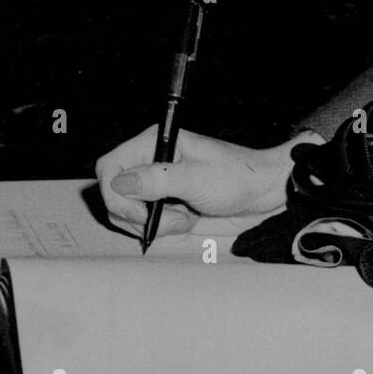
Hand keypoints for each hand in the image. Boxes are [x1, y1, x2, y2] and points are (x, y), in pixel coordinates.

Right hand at [95, 126, 323, 239]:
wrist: (263, 195)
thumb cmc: (238, 177)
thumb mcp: (198, 178)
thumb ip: (157, 179)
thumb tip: (120, 183)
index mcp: (155, 143)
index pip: (109, 166)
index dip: (115, 193)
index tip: (140, 211)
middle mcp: (150, 161)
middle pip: (113, 194)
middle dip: (136, 214)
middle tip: (170, 217)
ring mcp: (156, 185)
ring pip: (126, 213)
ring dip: (152, 224)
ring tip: (184, 217)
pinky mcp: (164, 205)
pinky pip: (144, 224)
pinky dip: (160, 230)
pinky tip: (186, 221)